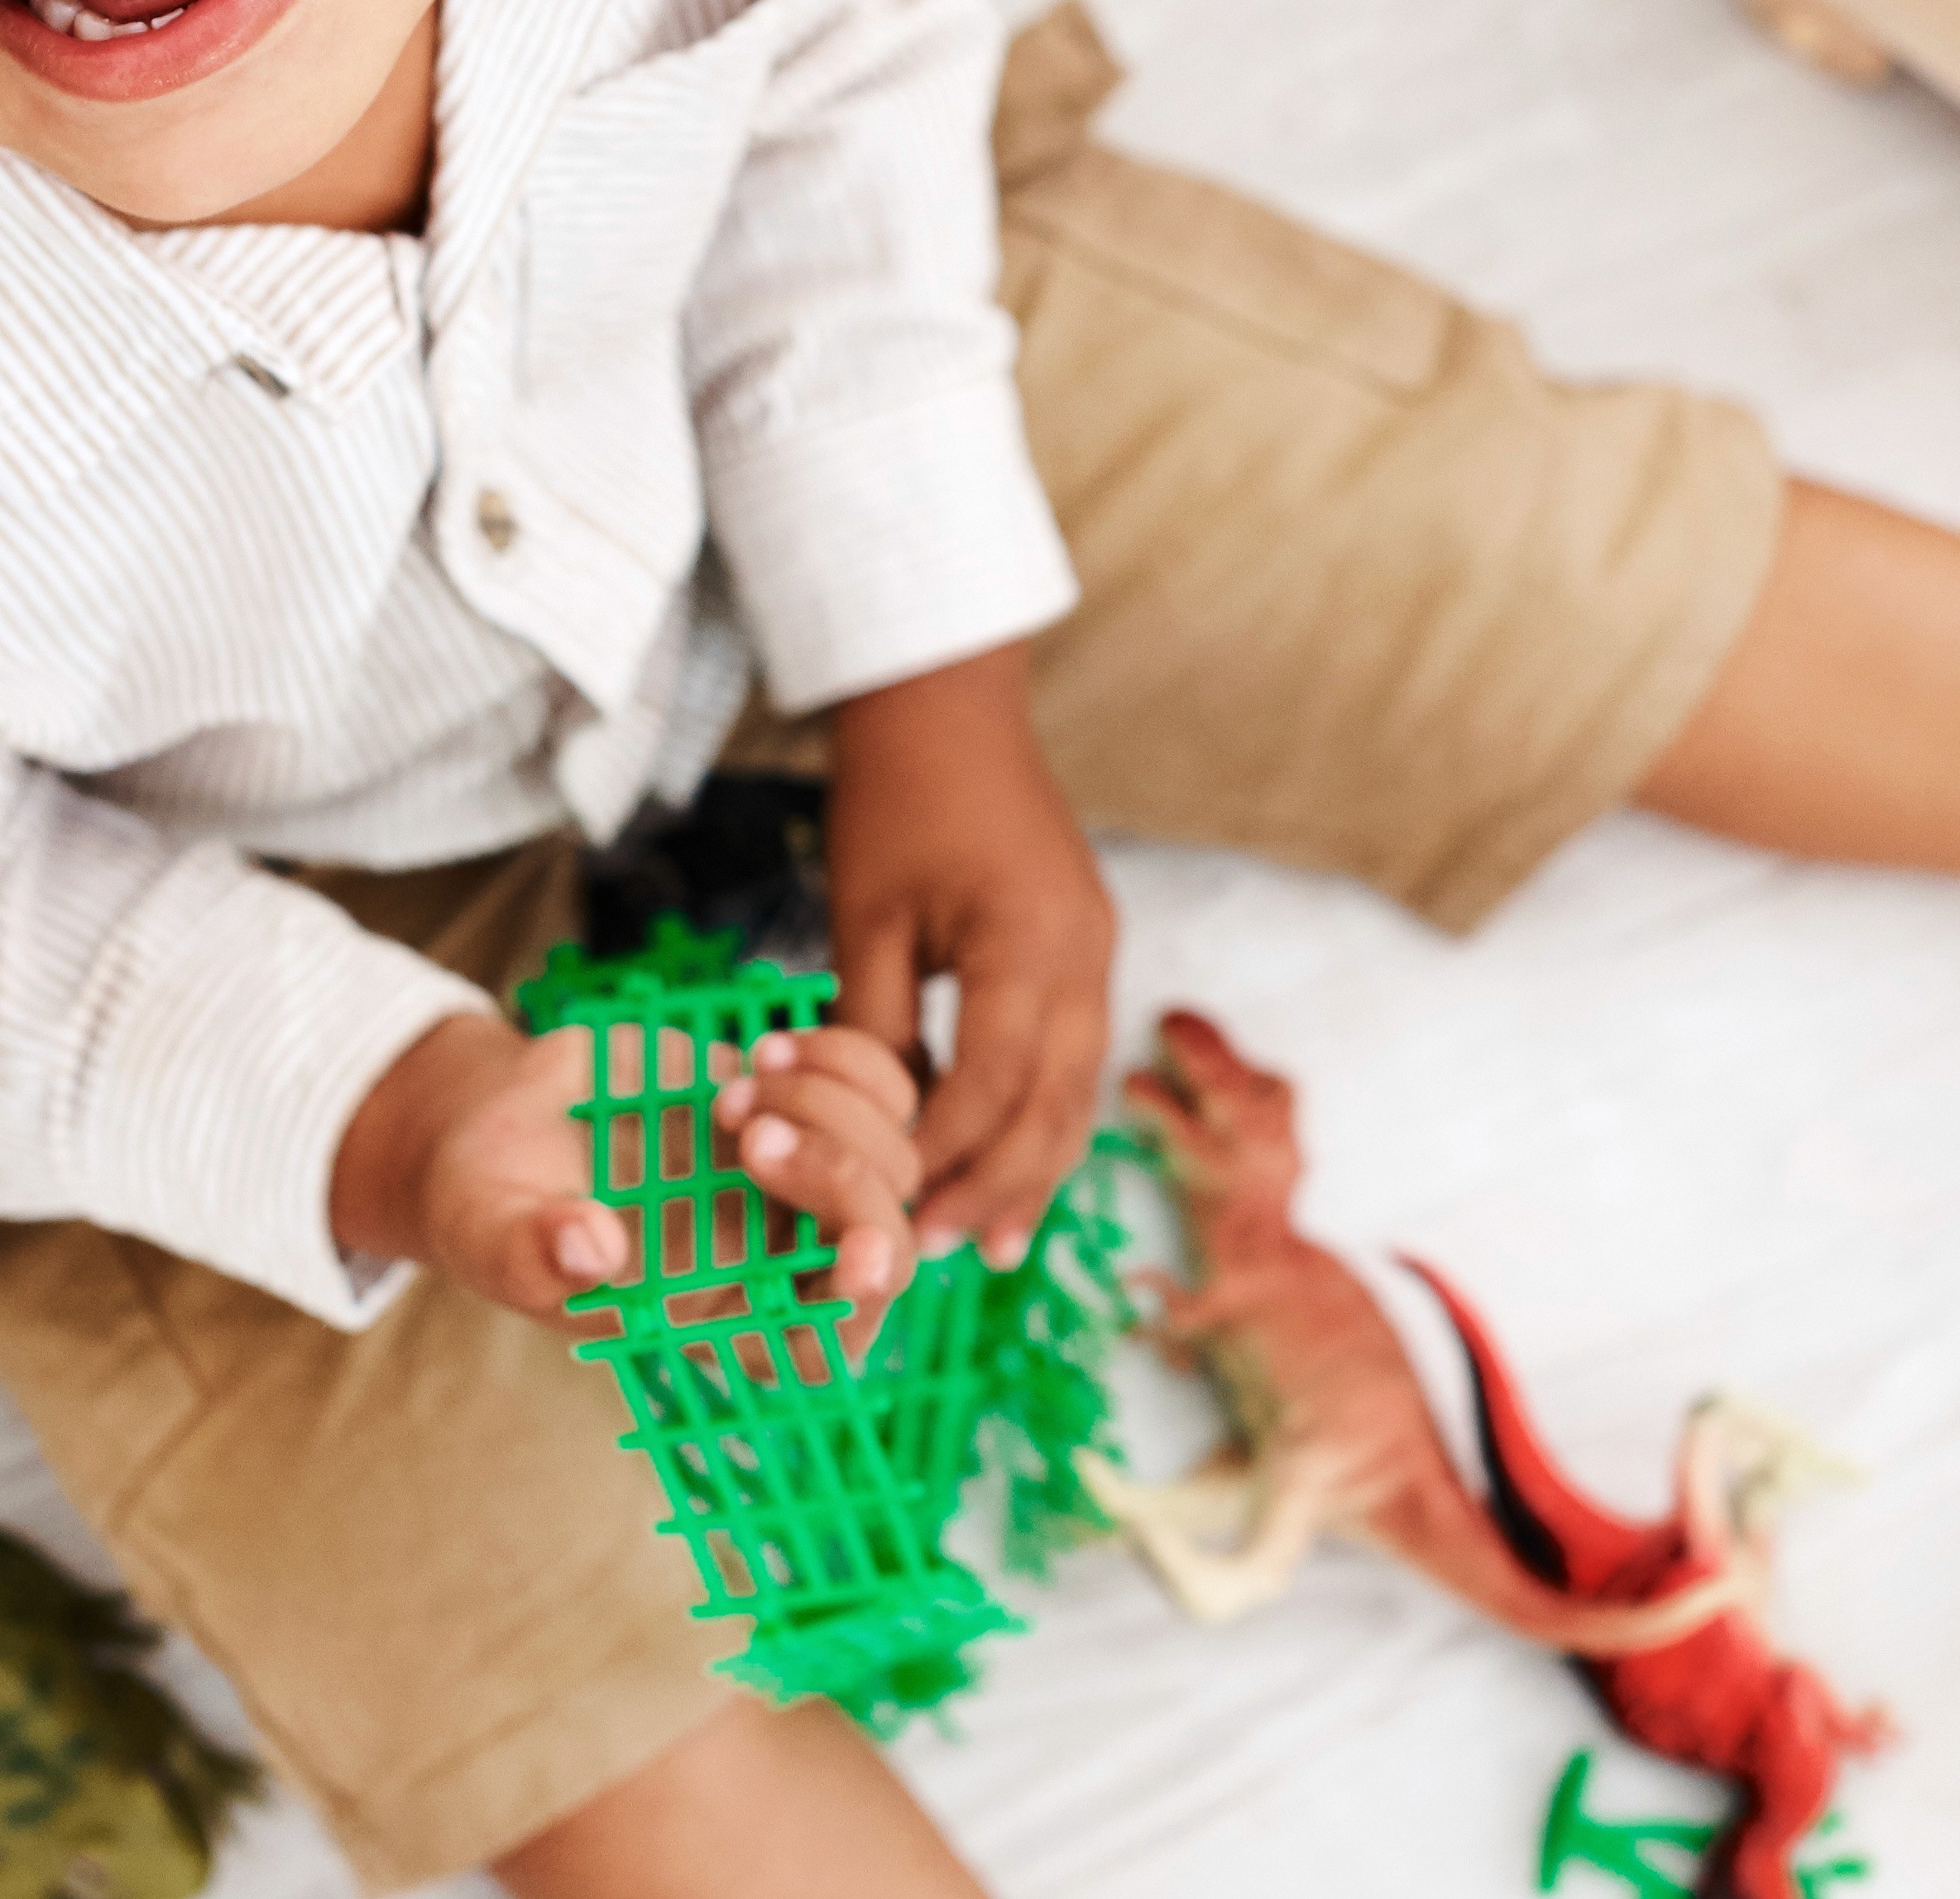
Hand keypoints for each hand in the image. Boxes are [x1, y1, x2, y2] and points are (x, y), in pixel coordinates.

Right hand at [330, 1011, 926, 1329]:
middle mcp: (773, 1257)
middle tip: (750, 1135)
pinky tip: (766, 1047)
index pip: (824, 1343)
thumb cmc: (491, 1203)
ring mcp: (793, 1178)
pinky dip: (844, 1059)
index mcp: (717, 1316)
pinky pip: (874, 1085)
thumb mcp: (492, 1234)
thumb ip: (537, 1252)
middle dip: (845, 1184)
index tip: (858, 1253)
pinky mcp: (793, 1101)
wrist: (500, 1120)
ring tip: (736, 1089)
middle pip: (885, 1244)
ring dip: (837, 1112)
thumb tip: (593, 1250)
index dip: (859, 1309)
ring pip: (894, 1159)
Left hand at [823, 641, 1117, 1266]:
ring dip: (1032, 1169)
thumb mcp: (864, 916)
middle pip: (1054, 1106)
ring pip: (1078, 1092)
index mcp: (1027, 942)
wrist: (948, 707)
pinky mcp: (1087, 948)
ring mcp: (1096, 952)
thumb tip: (863, 1128)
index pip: (994, 1081)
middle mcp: (1083, 956)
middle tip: (940, 1252)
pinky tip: (1012, 1163)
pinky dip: (1043, 1118)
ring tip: (990, 1243)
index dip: (945, 1152)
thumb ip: (871, 1024)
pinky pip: (1075, 1058)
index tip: (894, 1207)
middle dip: (998, 1186)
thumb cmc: (894, 801)